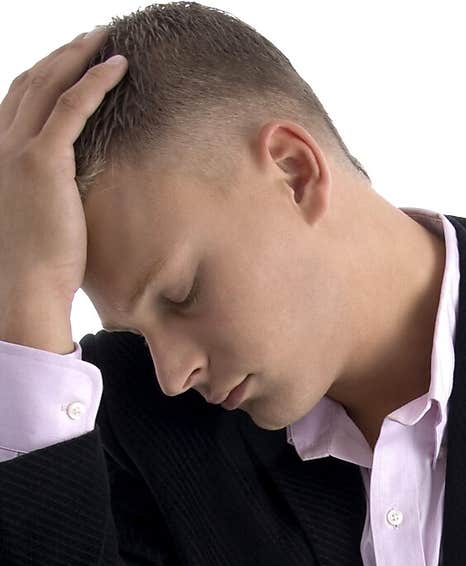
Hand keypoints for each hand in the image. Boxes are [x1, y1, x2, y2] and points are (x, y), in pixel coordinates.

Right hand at [0, 28, 127, 347]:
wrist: (23, 290)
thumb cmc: (35, 269)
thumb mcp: (37, 220)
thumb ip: (48, 196)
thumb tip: (73, 199)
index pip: (19, 100)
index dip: (46, 75)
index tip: (71, 61)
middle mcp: (1, 144)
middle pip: (33, 82)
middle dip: (63, 55)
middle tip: (93, 39)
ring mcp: (18, 150)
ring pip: (50, 85)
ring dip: (79, 57)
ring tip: (107, 42)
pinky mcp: (42, 161)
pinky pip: (72, 107)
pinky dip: (95, 82)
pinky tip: (118, 68)